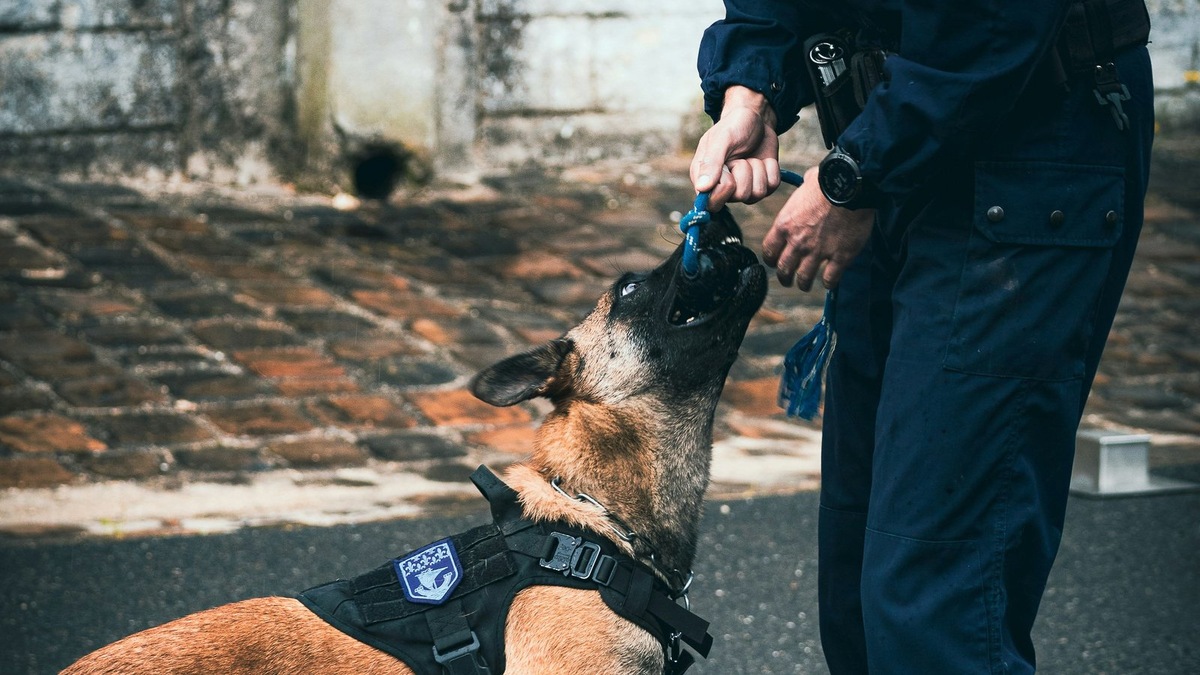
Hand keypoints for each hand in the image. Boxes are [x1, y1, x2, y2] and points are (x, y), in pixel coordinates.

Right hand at [690, 86, 780, 209]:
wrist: (756, 118)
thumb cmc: (733, 126)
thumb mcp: (721, 139)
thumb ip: (711, 163)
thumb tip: (702, 188)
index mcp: (705, 180)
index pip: (713, 202)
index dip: (725, 185)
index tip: (728, 165)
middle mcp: (723, 189)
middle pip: (740, 196)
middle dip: (745, 173)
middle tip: (740, 158)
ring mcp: (744, 188)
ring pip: (757, 193)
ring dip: (758, 169)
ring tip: (749, 157)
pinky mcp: (762, 185)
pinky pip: (771, 186)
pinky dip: (770, 168)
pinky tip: (763, 159)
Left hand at [762, 166, 874, 289]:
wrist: (851, 186)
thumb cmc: (828, 180)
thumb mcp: (806, 184)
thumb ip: (803, 192)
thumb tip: (808, 181)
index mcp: (785, 225)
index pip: (769, 250)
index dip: (771, 259)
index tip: (774, 262)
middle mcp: (797, 242)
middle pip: (784, 269)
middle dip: (784, 277)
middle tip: (787, 280)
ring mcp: (818, 251)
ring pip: (804, 278)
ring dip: (803, 283)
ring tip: (804, 285)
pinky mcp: (840, 256)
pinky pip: (830, 278)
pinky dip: (829, 282)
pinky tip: (829, 282)